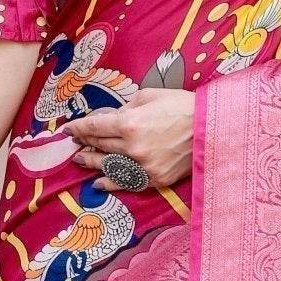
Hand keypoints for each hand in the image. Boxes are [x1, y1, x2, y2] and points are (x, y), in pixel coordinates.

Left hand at [63, 87, 193, 191]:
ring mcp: (143, 166)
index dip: (79, 128)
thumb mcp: (150, 96)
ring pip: (109, 166)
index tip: (68, 130)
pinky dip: (111, 184)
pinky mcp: (155, 178)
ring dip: (92, 163)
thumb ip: (126, 107)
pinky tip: (98, 184)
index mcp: (129, 123)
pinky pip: (127, 183)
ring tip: (81, 161)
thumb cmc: (182, 106)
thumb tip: (113, 118)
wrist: (211, 127)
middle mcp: (132, 147)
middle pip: (100, 146)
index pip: (95, 126)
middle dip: (85, 143)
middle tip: (75, 144)